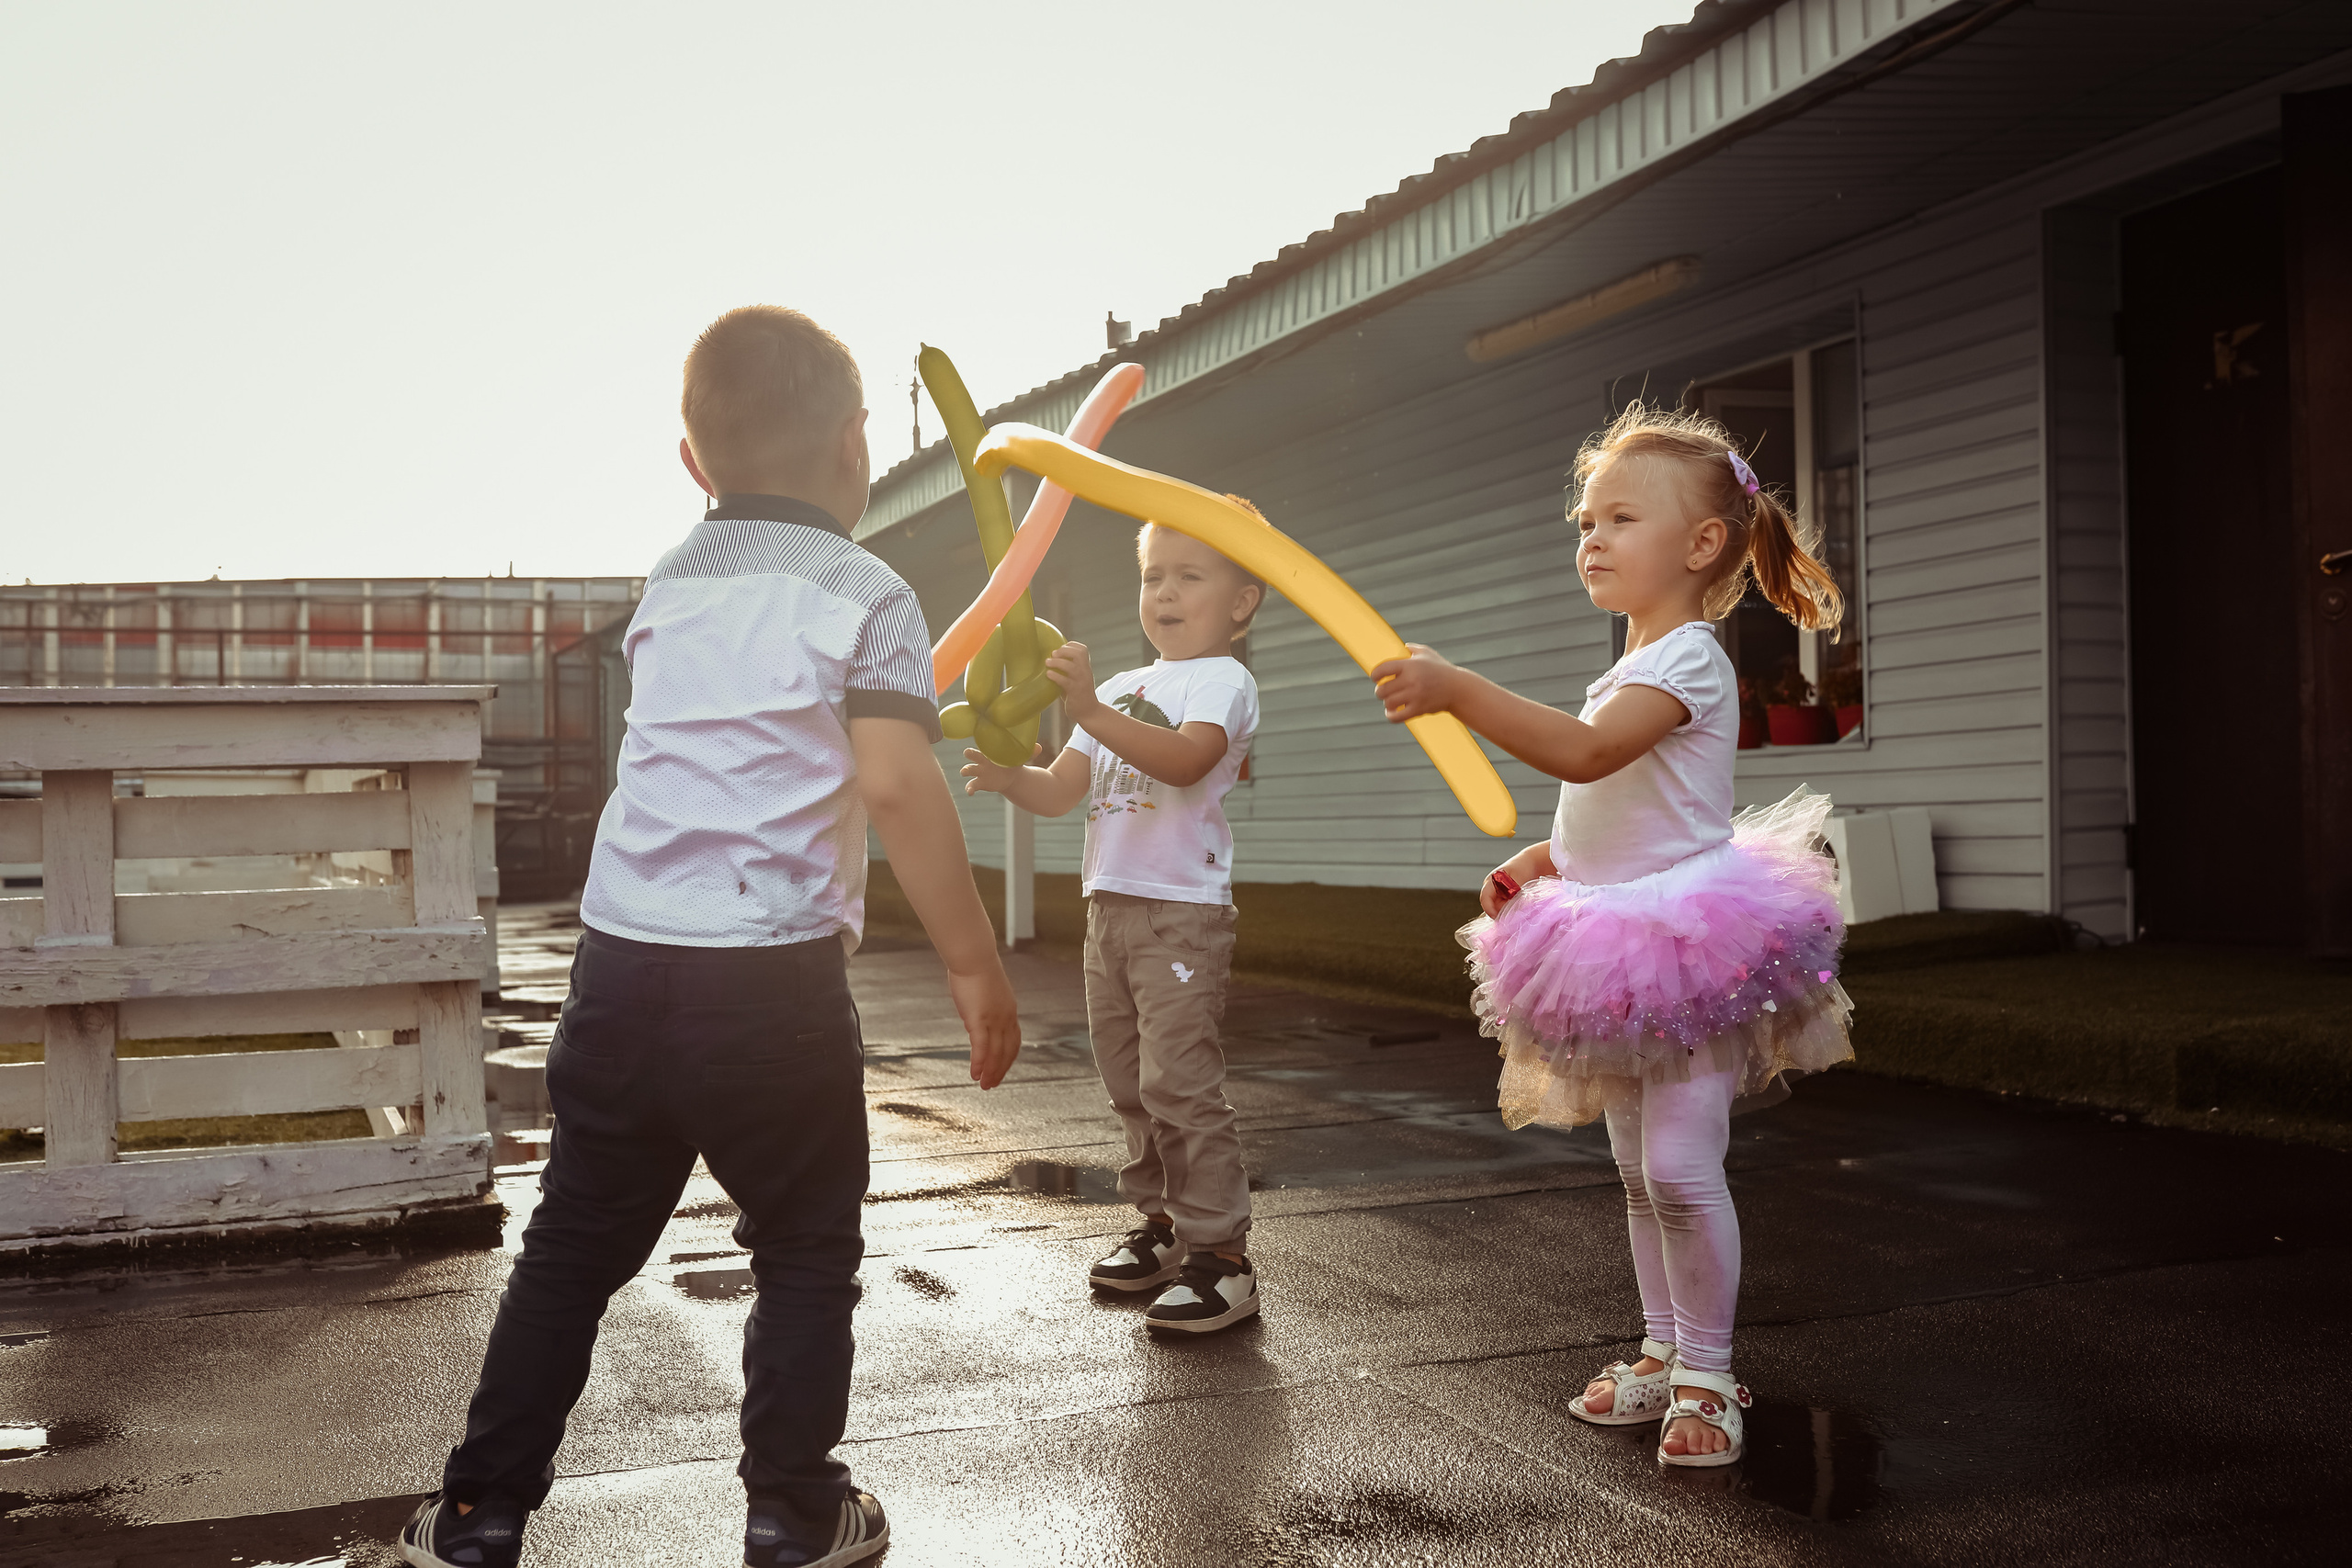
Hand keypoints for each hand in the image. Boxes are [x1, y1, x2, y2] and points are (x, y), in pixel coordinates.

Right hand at [947, 961, 1020, 1088]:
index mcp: (1009, 1010)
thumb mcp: (985, 992)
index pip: (1013, 1041)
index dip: (1008, 1058)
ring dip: (990, 1071)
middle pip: (1007, 1051)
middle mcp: (1006, 1017)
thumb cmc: (975, 969)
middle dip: (1000, 1070)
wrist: (973, 957)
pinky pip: (981, 1047)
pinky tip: (974, 1074)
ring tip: (984, 1085)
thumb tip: (975, 1016)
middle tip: (992, 1085)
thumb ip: (984, 1007)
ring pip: (996, 1053)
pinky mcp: (978, 1019)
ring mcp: (993, 1019)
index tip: (1002, 1069)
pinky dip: (979, 1063)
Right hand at [960, 744, 1043, 795]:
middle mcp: (982, 761)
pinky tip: (969, 793)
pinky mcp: (980, 783)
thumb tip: (1039, 747)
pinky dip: (969, 789)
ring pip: (968, 770)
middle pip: (971, 755)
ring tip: (964, 772)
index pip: (983, 745)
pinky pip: (971, 785)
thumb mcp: (1019, 758)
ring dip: (965, 770)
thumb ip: (1028, 753)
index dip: (982, 744)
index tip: (980, 743)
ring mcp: (979, 772)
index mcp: (990, 753)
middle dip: (969, 753)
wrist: (1010, 777)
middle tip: (967, 753)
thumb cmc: (1012, 764)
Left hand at [1045, 642, 1098, 719]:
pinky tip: (1049, 675)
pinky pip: (1065, 681)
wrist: (1089, 713)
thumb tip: (1049, 662)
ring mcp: (1081, 682)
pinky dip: (1056, 676)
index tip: (1060, 648)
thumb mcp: (1075, 679)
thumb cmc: (1078, 696)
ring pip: (1071, 666)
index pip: (1082, 649)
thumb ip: (1066, 671)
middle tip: (1053, 654)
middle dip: (1064, 651)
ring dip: (1057, 662)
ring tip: (1047, 663)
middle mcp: (1085, 672)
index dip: (1071, 645)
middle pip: (1079, 653)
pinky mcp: (1075, 692)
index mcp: (1085, 668)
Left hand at [1369, 643, 1459, 722]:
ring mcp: (1415, 696)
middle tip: (1384, 691)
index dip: (1374, 675)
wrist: (1458, 688)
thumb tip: (1401, 646)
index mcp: (1410, 665)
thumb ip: (1412, 649)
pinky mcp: (1419, 709)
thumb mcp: (1428, 654)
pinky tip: (1391, 712)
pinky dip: (1391, 716)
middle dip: (1380, 691)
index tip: (1376, 678)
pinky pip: (1397, 716)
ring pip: (1389, 703)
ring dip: (1387, 703)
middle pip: (1382, 689)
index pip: (1382, 669)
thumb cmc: (1441, 669)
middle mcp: (1411, 680)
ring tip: (1391, 701)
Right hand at [1480, 848, 1542, 916]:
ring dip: (1506, 910)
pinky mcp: (1503, 896)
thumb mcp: (1518, 882)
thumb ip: (1513, 896)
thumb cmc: (1523, 868)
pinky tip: (1518, 906)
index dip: (1489, 910)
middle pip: (1491, 906)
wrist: (1531, 862)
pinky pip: (1503, 906)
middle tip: (1513, 915)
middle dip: (1501, 912)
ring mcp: (1496, 893)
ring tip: (1518, 907)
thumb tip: (1511, 910)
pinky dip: (1510, 908)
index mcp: (1490, 881)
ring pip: (1498, 908)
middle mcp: (1491, 888)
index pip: (1485, 899)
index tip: (1498, 918)